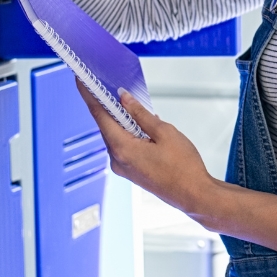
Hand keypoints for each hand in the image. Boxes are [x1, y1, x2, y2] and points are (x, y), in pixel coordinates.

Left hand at [75, 79, 216, 215]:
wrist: (194, 195)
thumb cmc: (183, 168)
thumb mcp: (164, 132)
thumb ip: (141, 114)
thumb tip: (125, 99)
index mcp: (122, 149)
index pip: (100, 115)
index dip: (90, 95)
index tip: (82, 82)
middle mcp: (117, 160)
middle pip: (106, 126)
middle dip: (107, 105)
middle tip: (106, 86)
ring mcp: (123, 168)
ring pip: (115, 136)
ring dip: (120, 119)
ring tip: (126, 102)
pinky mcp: (131, 171)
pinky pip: (123, 146)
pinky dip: (127, 132)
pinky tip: (137, 123)